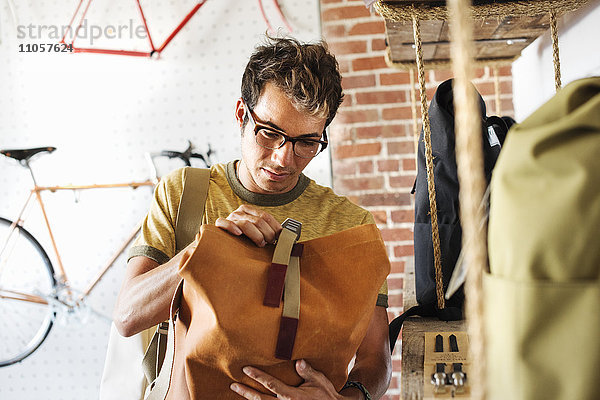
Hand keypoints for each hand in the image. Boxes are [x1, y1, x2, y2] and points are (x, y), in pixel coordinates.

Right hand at [215, 204, 281, 246]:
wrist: (226, 243)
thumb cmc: (245, 238)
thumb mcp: (257, 231)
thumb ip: (268, 230)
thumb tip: (285, 236)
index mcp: (250, 210)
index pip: (266, 216)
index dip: (275, 228)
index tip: (280, 237)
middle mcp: (240, 212)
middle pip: (258, 221)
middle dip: (268, 234)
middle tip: (270, 243)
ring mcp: (230, 218)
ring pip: (246, 224)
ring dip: (256, 236)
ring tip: (260, 243)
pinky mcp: (220, 225)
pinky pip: (224, 223)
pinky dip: (232, 227)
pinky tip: (239, 234)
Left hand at [230, 360, 358, 399]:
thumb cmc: (325, 394)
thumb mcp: (318, 380)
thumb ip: (307, 371)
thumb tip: (298, 362)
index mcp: (292, 396)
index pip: (271, 384)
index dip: (257, 376)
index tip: (246, 369)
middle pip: (261, 399)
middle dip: (246, 392)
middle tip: (233, 385)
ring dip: (250, 399)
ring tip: (238, 392)